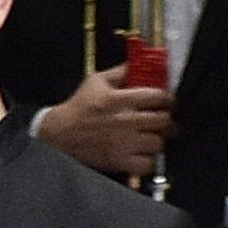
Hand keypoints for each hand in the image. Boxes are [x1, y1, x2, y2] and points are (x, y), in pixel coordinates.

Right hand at [35, 65, 172, 182]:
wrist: (59, 134)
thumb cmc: (78, 107)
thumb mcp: (96, 81)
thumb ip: (121, 71)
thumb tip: (140, 64)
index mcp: (120, 99)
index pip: (158, 97)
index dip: (169, 99)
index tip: (168, 102)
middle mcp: (124, 121)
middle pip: (163, 121)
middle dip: (168, 120)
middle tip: (165, 120)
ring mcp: (123, 143)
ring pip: (158, 143)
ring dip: (159, 140)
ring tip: (153, 137)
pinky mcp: (119, 161)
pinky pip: (147, 164)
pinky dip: (149, 160)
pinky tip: (143, 154)